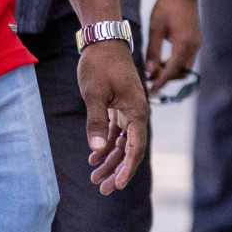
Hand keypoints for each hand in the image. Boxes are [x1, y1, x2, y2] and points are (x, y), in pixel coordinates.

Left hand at [77, 39, 148, 194]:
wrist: (103, 42)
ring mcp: (129, 110)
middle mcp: (136, 112)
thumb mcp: (94, 94)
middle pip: (131, 148)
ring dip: (111, 160)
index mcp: (136, 110)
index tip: (117, 184)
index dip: (127, 168)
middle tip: (103, 189)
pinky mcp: (119, 107)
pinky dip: (106, 145)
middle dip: (118, 170)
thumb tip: (96, 149)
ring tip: (95, 178)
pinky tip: (94, 158)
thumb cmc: (100, 65)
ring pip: (123, 142)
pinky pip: (116, 132)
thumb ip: (96, 122)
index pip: (136, 146)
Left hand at [145, 0, 200, 92]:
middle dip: (166, 78)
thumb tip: (149, 71)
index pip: (172, 71)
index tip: (150, 92)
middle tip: (149, 79)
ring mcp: (197, 43)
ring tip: (153, 70)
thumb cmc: (166, 7)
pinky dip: (175, 63)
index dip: (161, 83)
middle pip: (181, 72)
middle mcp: (194, 46)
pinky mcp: (195, 40)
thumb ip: (153, 52)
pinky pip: (186, 58)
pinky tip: (162, 61)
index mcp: (183, 44)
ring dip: (170, 71)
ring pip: (185, 66)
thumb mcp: (155, 29)